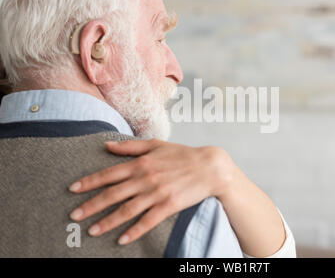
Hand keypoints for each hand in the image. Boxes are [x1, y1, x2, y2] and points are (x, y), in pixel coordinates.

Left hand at [68, 139, 235, 244]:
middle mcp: (145, 178)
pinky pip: (148, 221)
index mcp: (141, 162)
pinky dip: (134, 231)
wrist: (210, 166)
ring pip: (127, 209)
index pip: (109, 173)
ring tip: (92, 230)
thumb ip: (130, 146)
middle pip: (113, 194)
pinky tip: (122, 239)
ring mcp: (157, 193)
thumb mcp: (156, 144)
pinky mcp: (169, 205)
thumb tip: (107, 145)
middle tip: (74, 215)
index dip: (90, 181)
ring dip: (108, 221)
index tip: (73, 189)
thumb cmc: (183, 154)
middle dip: (91, 205)